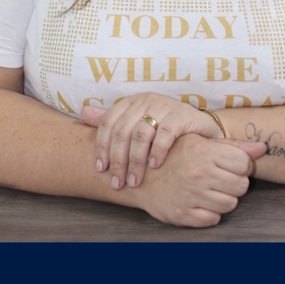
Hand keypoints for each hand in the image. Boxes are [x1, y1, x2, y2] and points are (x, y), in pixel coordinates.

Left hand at [81, 94, 221, 189]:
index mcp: (132, 101)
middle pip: (123, 131)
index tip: (100, 169)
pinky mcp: (182, 114)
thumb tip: (83, 114)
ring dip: (136, 161)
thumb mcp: (137, 123)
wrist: (200, 129)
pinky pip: (166, 133)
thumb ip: (112, 120)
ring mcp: (165, 105)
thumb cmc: (165, 129)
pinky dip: (158, 151)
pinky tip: (155, 166)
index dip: (102, 146)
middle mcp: (147, 100)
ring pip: (142, 134)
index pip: (109, 122)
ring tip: (135, 181)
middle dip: (118, 160)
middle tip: (118, 183)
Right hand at [133, 133, 266, 227]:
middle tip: (220, 178)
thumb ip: (232, 146)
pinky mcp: (182, 215)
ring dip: (224, 199)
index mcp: (203, 152)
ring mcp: (190, 196)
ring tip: (210, 190)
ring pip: (230, 204)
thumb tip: (263, 149)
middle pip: (241, 186)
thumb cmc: (173, 154)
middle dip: (235, 183)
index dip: (241, 165)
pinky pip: (213, 219)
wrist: (139, 176)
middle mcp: (198, 174)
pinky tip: (200, 202)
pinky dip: (211, 213)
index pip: (243, 163)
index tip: (230, 165)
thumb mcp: (199, 141)